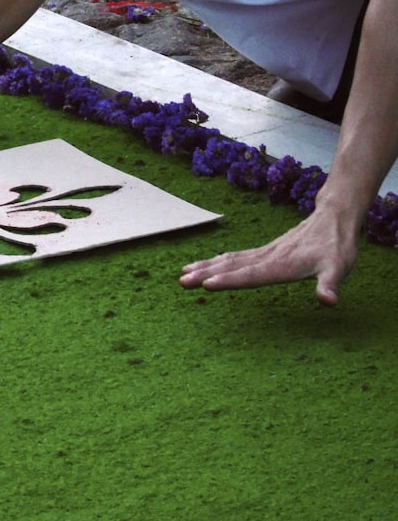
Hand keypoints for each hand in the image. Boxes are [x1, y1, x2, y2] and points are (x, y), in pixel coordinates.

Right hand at [178, 207, 360, 305]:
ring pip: (228, 260)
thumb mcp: (339, 267)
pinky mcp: (262, 252)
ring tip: (182, 274)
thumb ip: (331, 284)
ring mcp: (262, 253)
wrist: (332, 218)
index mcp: (281, 264)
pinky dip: (214, 262)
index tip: (207, 284)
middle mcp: (266, 257)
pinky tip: (203, 266)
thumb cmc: (336, 247)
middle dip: (205, 274)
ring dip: (204, 267)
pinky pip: (233, 257)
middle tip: (182, 281)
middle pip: (231, 266)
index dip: (229, 281)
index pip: (251, 274)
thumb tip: (329, 301)